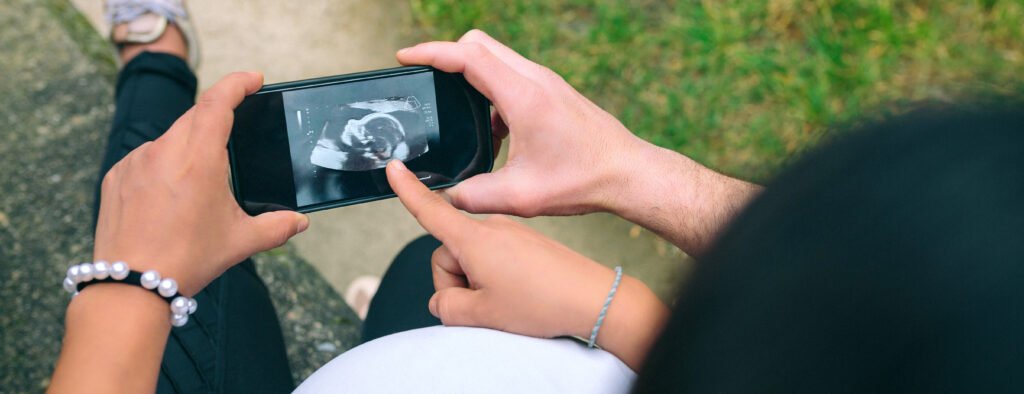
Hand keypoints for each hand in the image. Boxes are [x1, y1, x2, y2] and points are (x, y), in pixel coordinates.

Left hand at [92, 72, 308, 295]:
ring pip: (169, 139)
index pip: (218, 102)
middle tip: (236, 129)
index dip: (237, 83)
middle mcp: (164, 151)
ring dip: (189, 147)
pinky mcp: (116, 177)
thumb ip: (276, 227)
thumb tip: (299, 222)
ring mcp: (135, 162)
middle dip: (217, 118)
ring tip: (201, 182)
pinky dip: (163, 167)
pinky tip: (170, 197)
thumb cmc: (188, 260)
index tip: (254, 79)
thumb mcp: (240, 242)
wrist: (131, 286)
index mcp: (199, 159)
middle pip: (195, 117)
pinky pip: (145, 159)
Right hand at [386, 160, 667, 369]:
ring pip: (475, 247)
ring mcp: (513, 226)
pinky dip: (497, 264)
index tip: (391, 167)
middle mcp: (494, 222)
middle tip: (486, 297)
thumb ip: (448, 304)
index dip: (407, 191)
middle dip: (458, 273)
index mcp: (477, 234)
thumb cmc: (544, 301)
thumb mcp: (483, 313)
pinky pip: (496, 246)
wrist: (597, 296)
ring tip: (509, 291)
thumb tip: (445, 297)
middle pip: (452, 244)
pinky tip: (519, 281)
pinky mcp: (527, 236)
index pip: (431, 208)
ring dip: (479, 271)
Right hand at [397, 30, 760, 254]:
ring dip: (470, 73)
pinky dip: (491, 88)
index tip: (405, 57)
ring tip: (453, 109)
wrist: (628, 174)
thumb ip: (474, 197)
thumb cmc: (582, 181)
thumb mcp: (521, 197)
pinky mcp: (553, 91)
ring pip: (496, 57)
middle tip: (424, 79)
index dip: (431, 52)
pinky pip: (512, 74)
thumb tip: (445, 198)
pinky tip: (491, 129)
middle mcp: (535, 79)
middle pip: (479, 45)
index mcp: (523, 96)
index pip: (468, 56)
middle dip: (446, 55)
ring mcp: (546, 82)